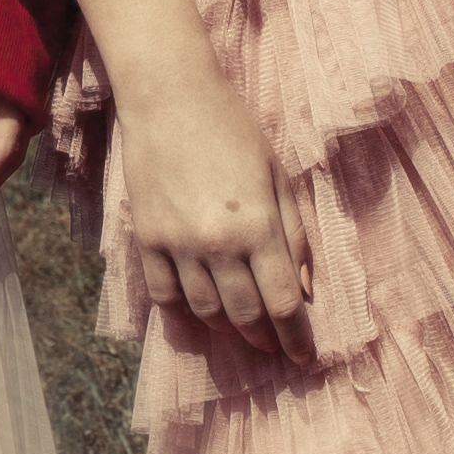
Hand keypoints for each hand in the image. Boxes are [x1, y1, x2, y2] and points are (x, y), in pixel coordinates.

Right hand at [107, 59, 309, 349]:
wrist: (168, 96)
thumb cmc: (233, 128)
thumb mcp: (278, 175)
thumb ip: (295, 234)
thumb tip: (307, 290)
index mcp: (258, 225)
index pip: (284, 302)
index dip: (297, 337)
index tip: (304, 358)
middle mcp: (217, 243)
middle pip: (246, 315)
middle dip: (265, 339)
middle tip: (275, 347)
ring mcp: (177, 244)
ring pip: (205, 311)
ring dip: (228, 329)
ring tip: (242, 331)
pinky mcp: (147, 238)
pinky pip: (165, 295)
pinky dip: (184, 313)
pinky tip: (199, 316)